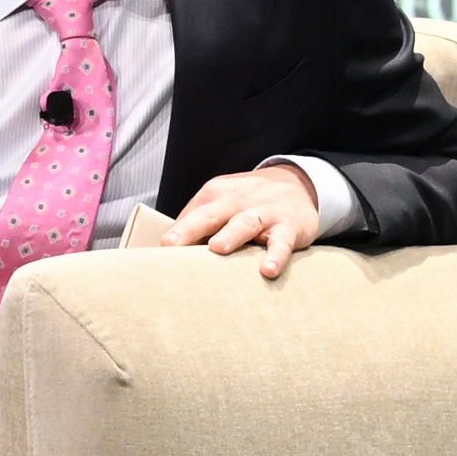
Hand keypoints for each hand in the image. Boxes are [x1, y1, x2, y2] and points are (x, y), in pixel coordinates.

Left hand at [171, 161, 323, 275]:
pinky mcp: (289, 226)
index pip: (192, 214)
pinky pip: (282, 242)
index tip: (157, 251)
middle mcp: (238, 201)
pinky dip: (276, 256)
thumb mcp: (224, 202)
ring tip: (217, 248)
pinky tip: (267, 270)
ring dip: (230, 235)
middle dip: (190, 228)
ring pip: (245, 223)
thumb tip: (167, 254)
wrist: (299, 185)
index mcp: (216, 194)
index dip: (175, 232)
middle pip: (211, 214)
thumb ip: (199, 223)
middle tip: (170, 244)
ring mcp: (264, 213)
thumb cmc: (250, 202)